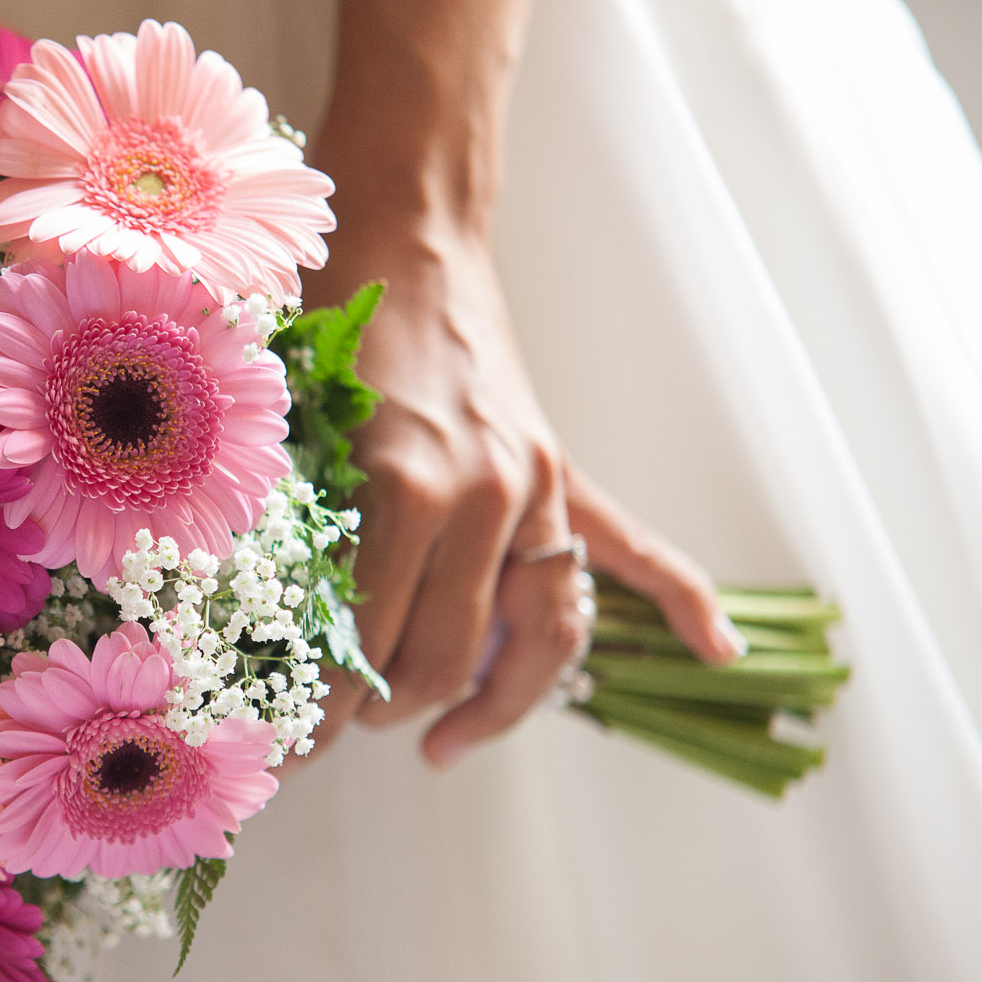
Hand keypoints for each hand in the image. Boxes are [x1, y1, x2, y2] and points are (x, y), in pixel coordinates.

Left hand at [297, 209, 744, 770]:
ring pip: (535, 638)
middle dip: (386, 713)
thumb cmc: (327, 326)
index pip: (369, 641)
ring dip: (489, 706)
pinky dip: (682, 601)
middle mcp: (482, 496)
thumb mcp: (289, 432)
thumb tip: (265, 642)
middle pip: (448, 658)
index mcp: (402, 488)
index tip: (291, 746)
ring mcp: (535, 488)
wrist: (404, 235)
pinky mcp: (562, 475)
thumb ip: (294, 530)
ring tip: (438, 741)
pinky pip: (633, 551)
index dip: (326, 709)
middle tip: (337, 731)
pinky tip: (715, 652)